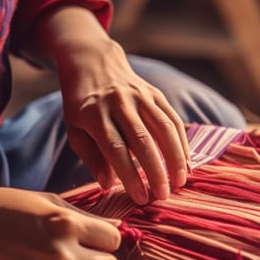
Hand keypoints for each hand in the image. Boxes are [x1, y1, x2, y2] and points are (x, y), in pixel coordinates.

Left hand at [57, 38, 189, 204]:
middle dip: (156, 171)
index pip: (115, 149)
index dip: (130, 175)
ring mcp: (139, 96)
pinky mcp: (155, 93)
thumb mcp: (74, 130)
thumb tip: (109, 185)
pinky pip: (172, 119)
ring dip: (175, 158)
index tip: (140, 198)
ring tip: (180, 182)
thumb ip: (91, 157)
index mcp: (94, 115)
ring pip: (164, 128)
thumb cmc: (81, 105)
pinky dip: (181, 142)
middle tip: (163, 195)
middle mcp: (119, 103)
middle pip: (142, 140)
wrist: (93, 61)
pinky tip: (185, 162)